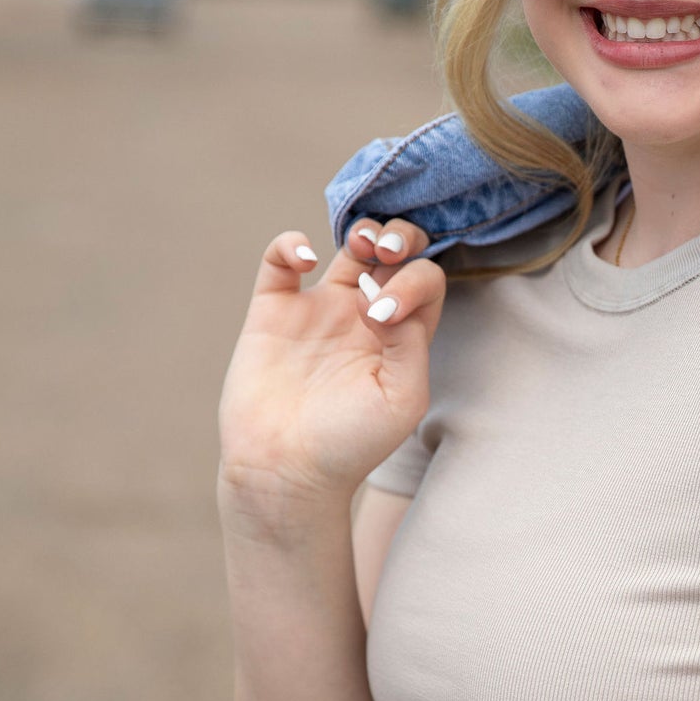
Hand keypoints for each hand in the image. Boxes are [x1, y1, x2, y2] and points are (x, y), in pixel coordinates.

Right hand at [218, 216, 444, 512]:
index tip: (384, 315)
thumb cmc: (351, 444)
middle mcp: (366, 316)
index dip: (413, 279)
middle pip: (395, 252)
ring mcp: (320, 310)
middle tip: (385, 250)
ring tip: (361, 244)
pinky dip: (290, 244)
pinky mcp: (274, 311)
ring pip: (347, 245)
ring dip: (361, 230)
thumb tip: (386, 295)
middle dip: (399, 236)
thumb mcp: (402, 399)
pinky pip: (281, 259)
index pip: (425, 281)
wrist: (285, 470)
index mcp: (404, 336)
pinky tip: (303, 257)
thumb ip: (410, 342)